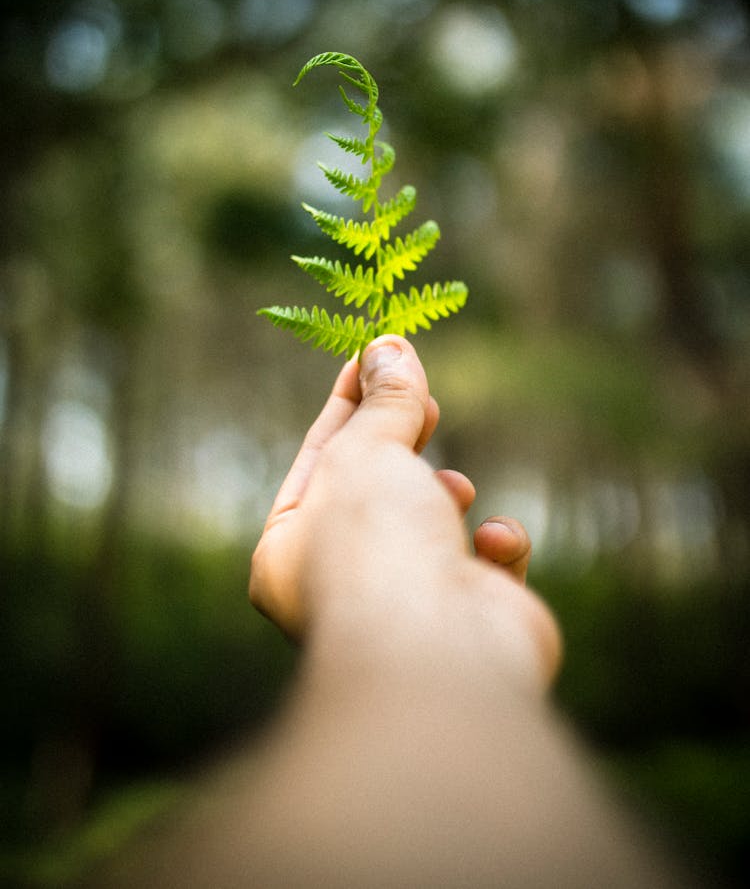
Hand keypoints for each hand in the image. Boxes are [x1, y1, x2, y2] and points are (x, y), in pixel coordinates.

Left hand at [249, 336, 560, 687]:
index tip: (377, 352)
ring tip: (451, 488)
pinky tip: (495, 543)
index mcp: (288, 551)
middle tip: (422, 396)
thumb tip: (388, 345)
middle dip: (401, 438)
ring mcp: (409, 608)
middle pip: (375, 487)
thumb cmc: (376, 548)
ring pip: (432, 524)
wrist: (440, 653)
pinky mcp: (471, 622)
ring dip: (446, 494)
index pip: (319, 456)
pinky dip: (497, 546)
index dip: (350, 399)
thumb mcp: (367, 451)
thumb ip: (383, 399)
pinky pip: (485, 565)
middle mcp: (342, 585)